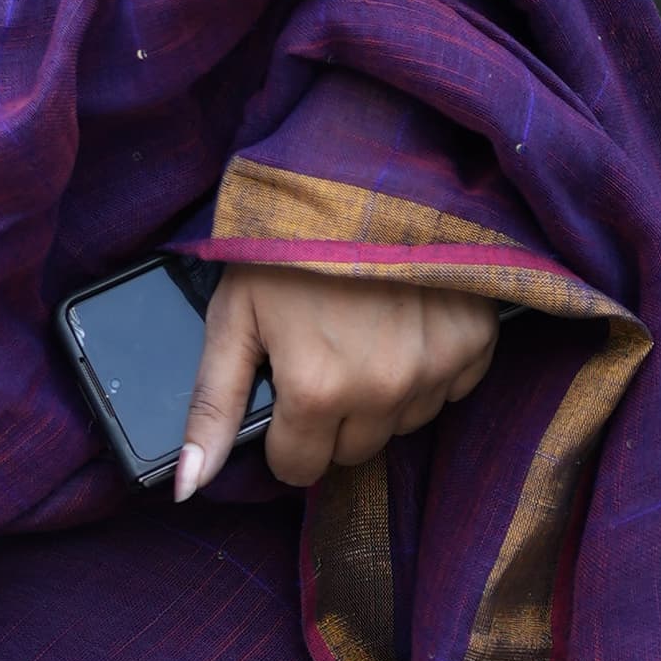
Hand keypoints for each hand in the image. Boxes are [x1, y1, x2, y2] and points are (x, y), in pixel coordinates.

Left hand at [176, 266, 502, 500]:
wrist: (370, 172)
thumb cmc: (290, 241)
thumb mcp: (234, 316)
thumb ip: (213, 406)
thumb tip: (186, 489)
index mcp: (316, 390)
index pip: (299, 467)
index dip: (285, 435)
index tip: (288, 393)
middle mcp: (382, 392)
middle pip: (351, 450)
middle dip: (333, 417)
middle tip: (325, 352)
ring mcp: (434, 370)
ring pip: (401, 424)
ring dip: (382, 396)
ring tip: (366, 331)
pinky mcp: (474, 344)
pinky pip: (448, 390)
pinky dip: (428, 368)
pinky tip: (407, 324)